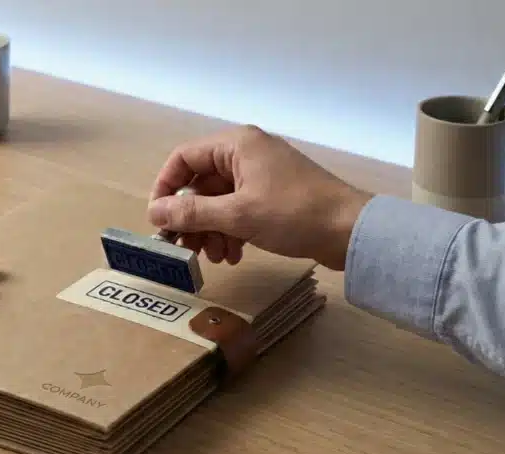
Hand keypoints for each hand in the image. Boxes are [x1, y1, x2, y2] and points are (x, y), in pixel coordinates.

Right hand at [147, 125, 373, 270]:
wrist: (350, 231)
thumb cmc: (293, 214)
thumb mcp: (237, 215)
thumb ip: (192, 213)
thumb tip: (154, 212)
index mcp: (236, 145)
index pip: (183, 158)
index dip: (166, 188)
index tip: (159, 220)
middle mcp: (246, 154)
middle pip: (201, 183)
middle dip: (191, 218)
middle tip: (185, 249)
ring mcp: (261, 175)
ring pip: (219, 201)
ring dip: (210, 230)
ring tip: (215, 257)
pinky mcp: (273, 196)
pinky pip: (238, 210)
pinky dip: (230, 231)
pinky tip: (233, 255)